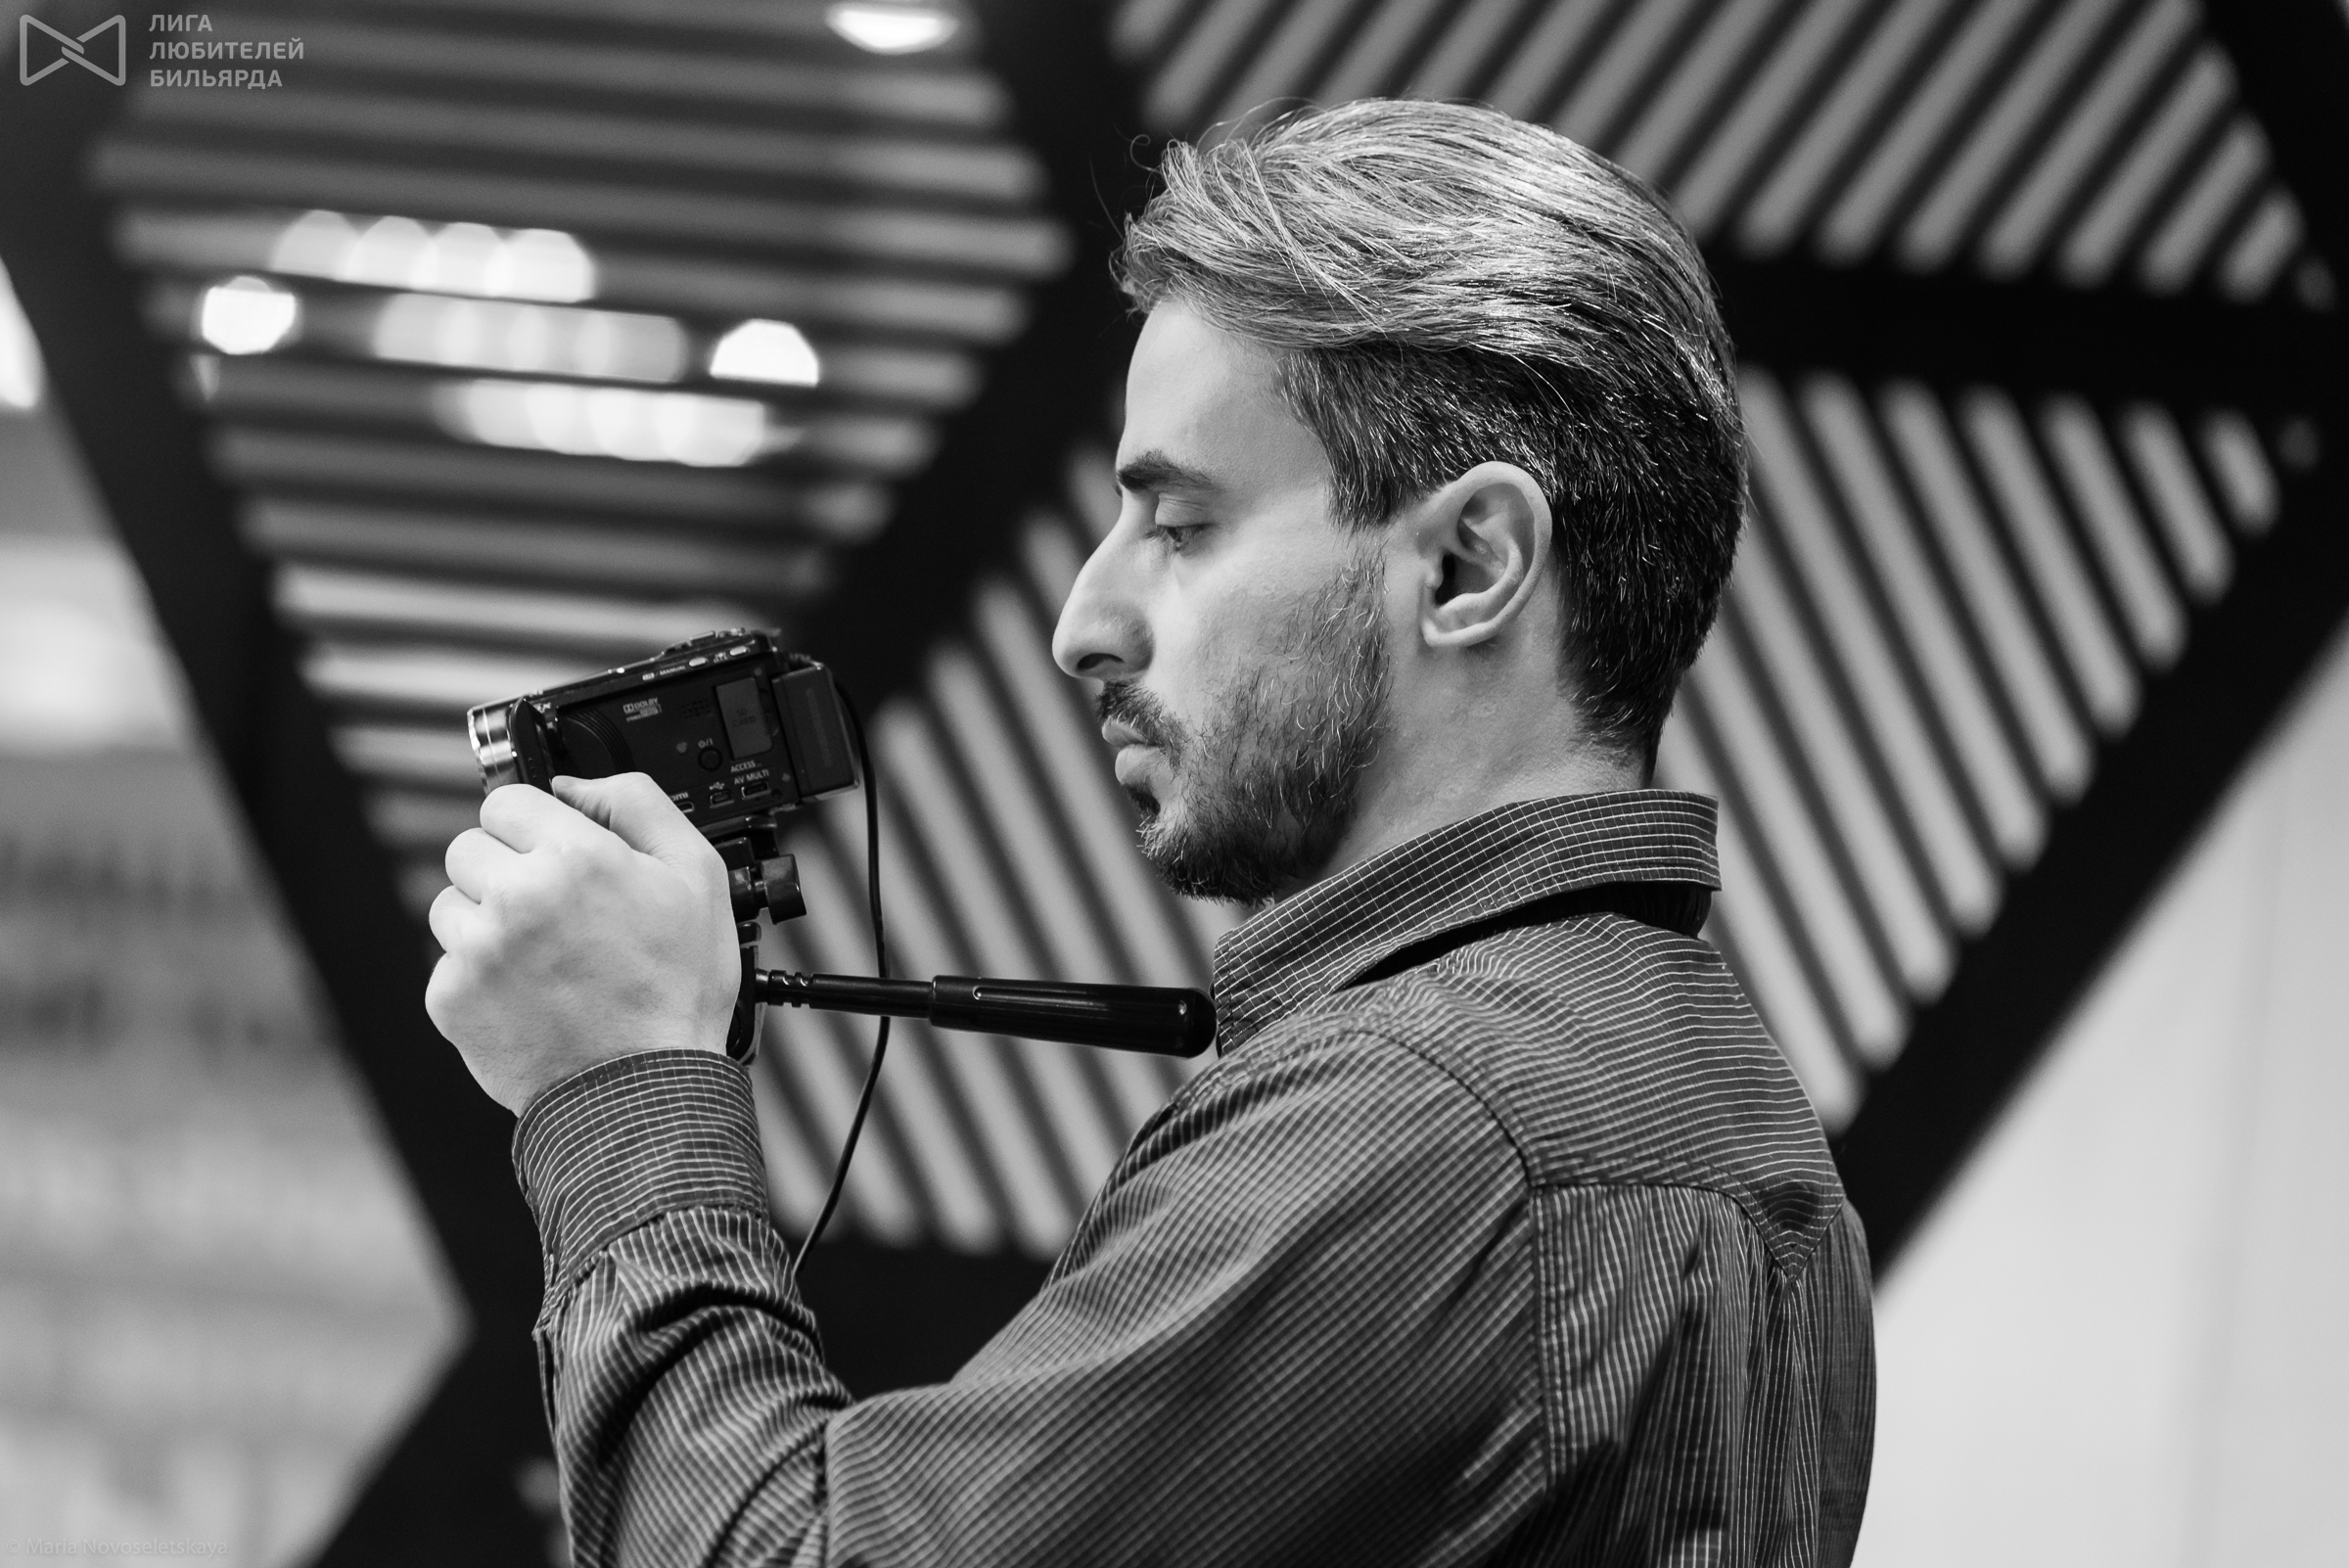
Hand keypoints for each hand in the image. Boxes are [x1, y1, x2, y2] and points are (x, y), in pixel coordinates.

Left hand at [426, 774, 740, 1113]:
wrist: (642, 1091)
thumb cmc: (676, 991)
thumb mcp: (698, 877)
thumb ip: (640, 805)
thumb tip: (577, 782)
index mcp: (576, 857)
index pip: (508, 800)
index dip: (535, 824)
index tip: (552, 851)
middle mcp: (518, 896)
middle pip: (469, 846)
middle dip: (505, 868)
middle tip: (550, 909)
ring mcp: (477, 949)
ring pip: (450, 902)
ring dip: (485, 919)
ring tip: (540, 956)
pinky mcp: (451, 997)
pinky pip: (448, 962)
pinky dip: (479, 974)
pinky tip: (526, 993)